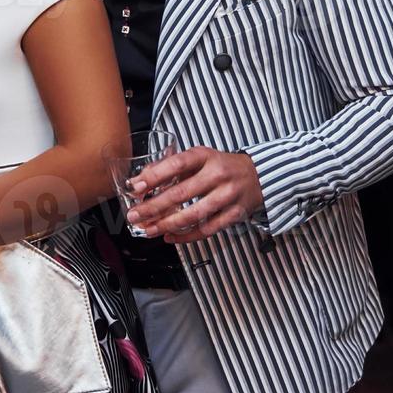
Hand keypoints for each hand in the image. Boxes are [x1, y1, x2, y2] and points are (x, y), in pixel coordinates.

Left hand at [126, 146, 264, 242]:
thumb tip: (140, 180)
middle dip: (153, 207)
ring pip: (193, 214)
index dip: (154, 176)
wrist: (257, 176)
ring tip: (148, 229)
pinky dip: (186, 236)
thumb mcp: (198, 158)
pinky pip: (207, 229)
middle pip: (181, 193)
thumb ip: (169, 167)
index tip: (136, 187)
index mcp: (205, 156)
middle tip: (135, 215)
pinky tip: (169, 236)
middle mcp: (218, 174)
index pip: (177, 164)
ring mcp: (228, 195)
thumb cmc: (220, 167)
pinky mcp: (235, 214)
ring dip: (167, 224)